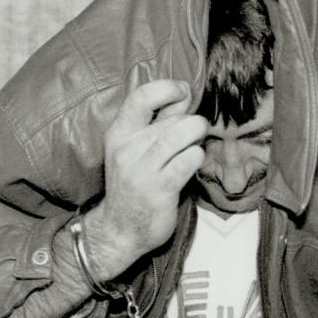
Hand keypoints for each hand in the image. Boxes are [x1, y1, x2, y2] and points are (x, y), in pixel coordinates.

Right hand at [84, 80, 208, 275]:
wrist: (120, 229)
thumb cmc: (135, 185)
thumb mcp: (135, 150)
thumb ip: (157, 124)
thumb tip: (185, 95)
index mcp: (119, 133)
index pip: (142, 96)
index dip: (169, 88)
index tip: (184, 93)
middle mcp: (128, 148)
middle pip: (172, 118)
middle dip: (192, 121)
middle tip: (195, 133)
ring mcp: (143, 169)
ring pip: (181, 134)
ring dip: (197, 135)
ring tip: (196, 144)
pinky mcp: (160, 188)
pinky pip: (188, 160)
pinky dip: (197, 157)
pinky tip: (194, 163)